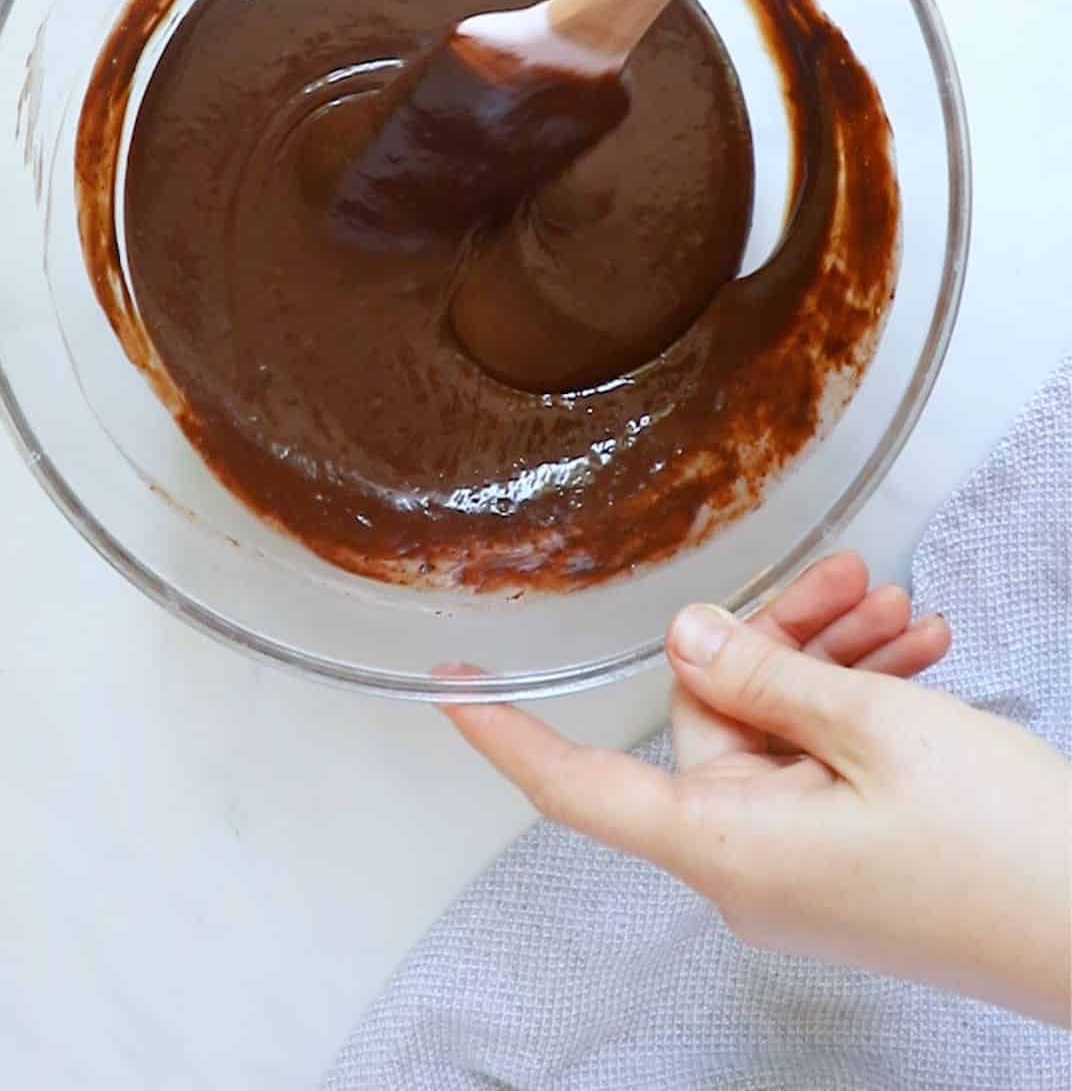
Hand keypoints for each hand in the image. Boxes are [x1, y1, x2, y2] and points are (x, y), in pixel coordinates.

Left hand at [443, 553, 1071, 1024]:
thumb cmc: (1000, 847)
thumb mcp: (871, 730)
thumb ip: (764, 676)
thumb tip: (683, 640)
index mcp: (727, 848)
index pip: (577, 787)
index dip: (504, 735)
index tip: (449, 685)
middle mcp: (750, 868)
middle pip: (718, 719)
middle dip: (782, 634)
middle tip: (850, 576)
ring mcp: (803, 873)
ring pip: (784, 732)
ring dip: (836, 662)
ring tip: (900, 611)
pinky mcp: (850, 865)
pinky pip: (826, 766)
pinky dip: (862, 707)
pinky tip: (916, 655)